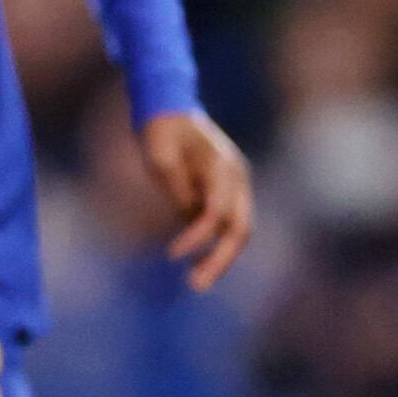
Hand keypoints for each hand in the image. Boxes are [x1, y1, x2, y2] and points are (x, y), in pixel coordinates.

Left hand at [140, 109, 253, 291]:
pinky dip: (213, 246)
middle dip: (220, 259)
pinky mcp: (226, 196)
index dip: (197, 236)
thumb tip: (190, 219)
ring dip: (220, 258)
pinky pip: (225, 227)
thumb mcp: (158, 156)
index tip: (171, 255)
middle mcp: (237, 178)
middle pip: (239, 229)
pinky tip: (195, 263)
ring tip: (197, 282)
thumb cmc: (161, 131)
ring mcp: (235, 187)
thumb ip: (176, 188)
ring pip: (237, 232)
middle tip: (197, 285)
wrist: (169, 111)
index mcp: (222, 166)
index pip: (216, 212)